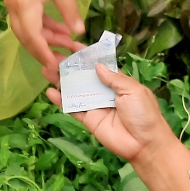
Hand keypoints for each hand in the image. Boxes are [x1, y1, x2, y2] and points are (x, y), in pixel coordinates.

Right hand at [6, 0, 84, 82]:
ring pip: (29, 31)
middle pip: (27, 38)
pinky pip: (30, 21)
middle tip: (66, 59)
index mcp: (24, 6)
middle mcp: (15, 9)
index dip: (44, 54)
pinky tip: (61, 30)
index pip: (32, 38)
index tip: (56, 66)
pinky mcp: (18, 1)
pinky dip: (44, 27)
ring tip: (69, 43)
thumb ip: (69, 9)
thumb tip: (79, 31)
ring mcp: (14, 6)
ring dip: (47, 38)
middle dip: (46, 50)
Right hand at [50, 65, 189, 190]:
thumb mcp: (134, 90)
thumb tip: (97, 66)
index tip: (73, 47)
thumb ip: (115, 78)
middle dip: (69, 67)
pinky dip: (60, 101)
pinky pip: (72, 109)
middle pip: (84, 77)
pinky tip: (49, 92)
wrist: (144, 144)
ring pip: (74, 91)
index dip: (88, 57)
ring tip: (45, 69)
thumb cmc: (144, 114)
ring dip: (61, 81)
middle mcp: (104, 92)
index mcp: (118, 83)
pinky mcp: (88, 120)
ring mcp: (94, 106)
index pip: (100, 66)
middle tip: (52, 57)